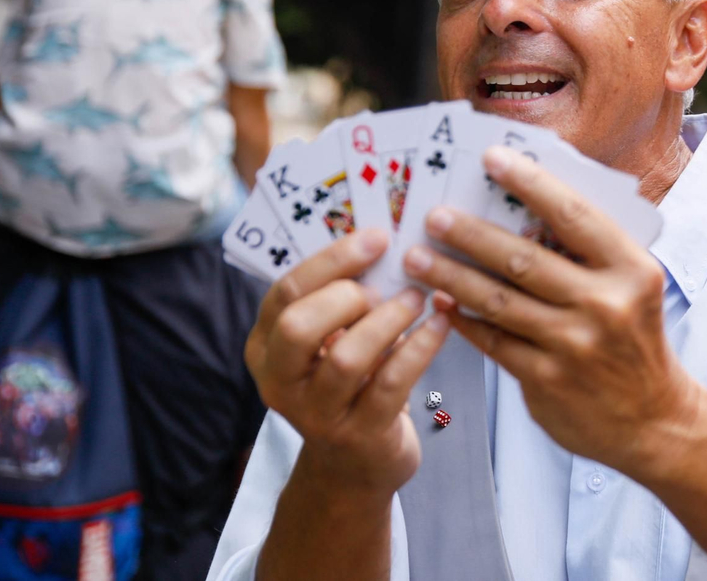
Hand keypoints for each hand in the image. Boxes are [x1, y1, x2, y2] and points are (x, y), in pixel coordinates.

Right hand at [245, 231, 450, 492]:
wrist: (353, 467)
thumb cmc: (347, 386)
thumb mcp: (328, 344)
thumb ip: (338, 301)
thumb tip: (384, 243)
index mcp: (266, 348)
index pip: (285, 293)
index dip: (332, 260)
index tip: (377, 238)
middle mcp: (280, 383)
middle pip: (298, 326)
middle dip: (346, 295)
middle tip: (384, 286)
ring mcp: (317, 414)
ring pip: (347, 358)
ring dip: (389, 320)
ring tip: (418, 300)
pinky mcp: (360, 436)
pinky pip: (391, 383)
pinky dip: (420, 347)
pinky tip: (440, 324)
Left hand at [402, 146, 698, 475]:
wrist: (655, 421)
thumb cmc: (635, 341)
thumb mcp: (631, 287)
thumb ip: (588, 255)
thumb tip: (522, 215)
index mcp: (631, 269)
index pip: (573, 215)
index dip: (530, 183)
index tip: (491, 159)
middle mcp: (605, 304)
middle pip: (524, 258)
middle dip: (471, 234)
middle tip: (434, 215)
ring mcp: (574, 345)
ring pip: (499, 301)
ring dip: (452, 276)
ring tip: (418, 258)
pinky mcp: (547, 380)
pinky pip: (494, 341)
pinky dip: (464, 320)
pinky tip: (442, 302)